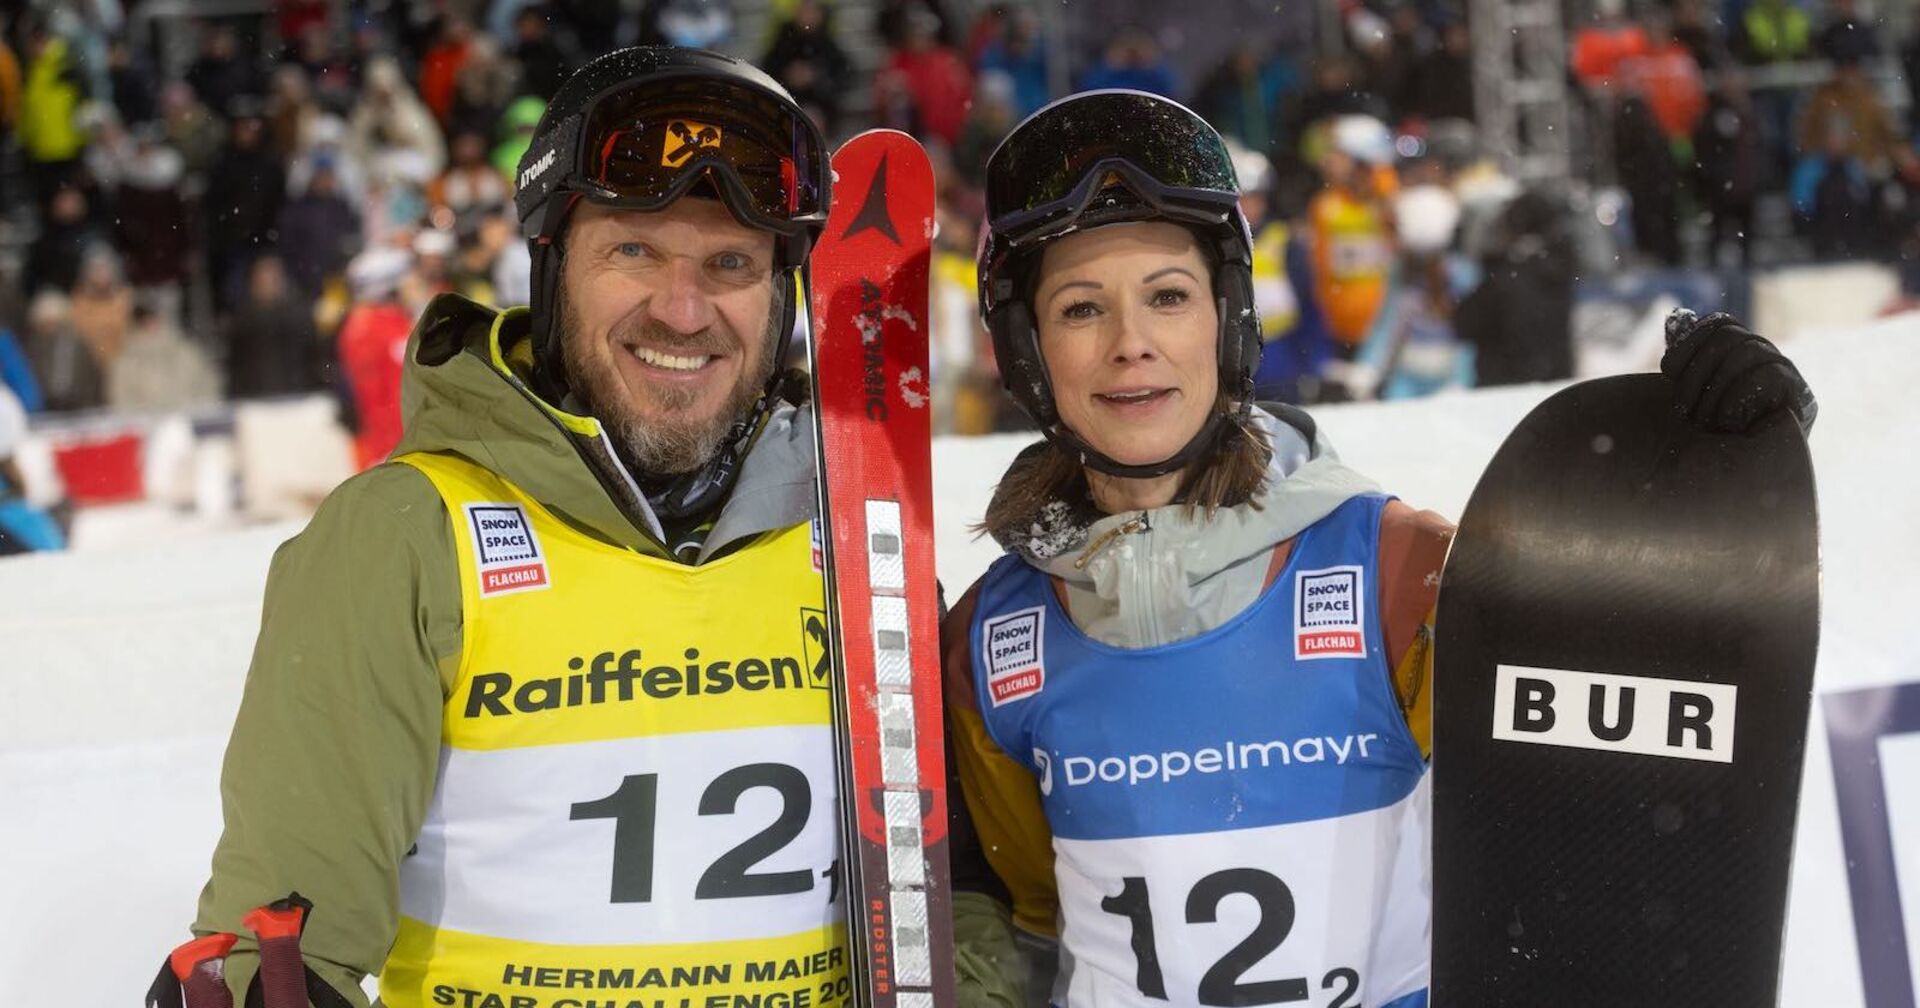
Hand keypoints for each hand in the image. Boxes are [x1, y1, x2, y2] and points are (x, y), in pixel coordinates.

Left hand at [1661, 310, 1816, 435]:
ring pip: (1748, 351)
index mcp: (1739, 349)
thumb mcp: (1694, 397)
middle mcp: (1765, 353)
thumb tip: (1673, 319)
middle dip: (1698, 372)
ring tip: (1705, 421)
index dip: (1690, 342)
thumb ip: (1687, 363)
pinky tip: (1728, 422)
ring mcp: (1786, 369)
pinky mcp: (1800, 392)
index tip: (1667, 372)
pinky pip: (1770, 374)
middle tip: (1684, 409)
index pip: (1720, 323)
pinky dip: (1740, 397)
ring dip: (1716, 389)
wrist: (1749, 473)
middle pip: (1730, 335)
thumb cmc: (1715, 435)